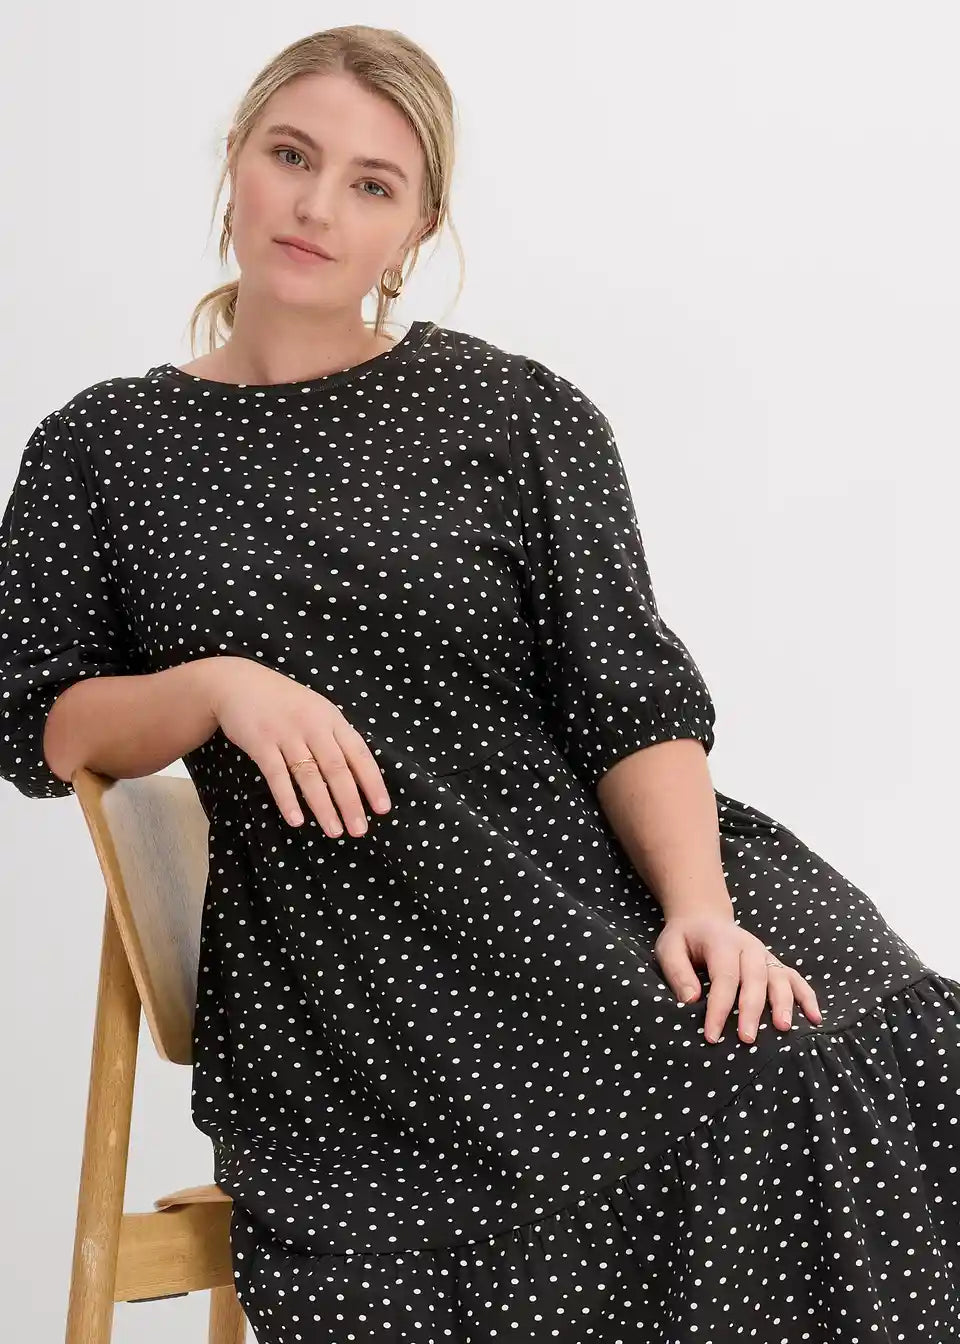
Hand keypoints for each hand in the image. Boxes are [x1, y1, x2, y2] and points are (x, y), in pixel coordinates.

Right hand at [202, 656, 391, 836]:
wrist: (240, 683)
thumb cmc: (286, 703)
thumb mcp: (318, 712)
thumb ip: (336, 738)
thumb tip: (359, 777)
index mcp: (333, 719)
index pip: (360, 754)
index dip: (372, 782)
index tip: (382, 809)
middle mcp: (313, 726)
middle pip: (337, 769)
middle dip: (350, 802)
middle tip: (360, 830)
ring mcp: (286, 734)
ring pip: (309, 775)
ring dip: (323, 806)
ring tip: (334, 831)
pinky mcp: (261, 743)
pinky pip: (277, 775)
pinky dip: (287, 799)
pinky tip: (296, 820)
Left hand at [653, 913, 822, 1043]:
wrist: (704, 918)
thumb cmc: (685, 938)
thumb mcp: (669, 948)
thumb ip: (677, 972)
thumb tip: (690, 1000)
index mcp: (722, 942)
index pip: (724, 977)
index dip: (719, 1008)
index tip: (712, 1035)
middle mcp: (748, 946)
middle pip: (755, 979)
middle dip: (752, 1010)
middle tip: (747, 1039)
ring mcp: (765, 954)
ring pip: (780, 978)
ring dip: (784, 1003)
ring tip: (784, 1028)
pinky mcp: (774, 963)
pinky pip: (795, 978)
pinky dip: (807, 997)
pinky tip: (815, 1018)